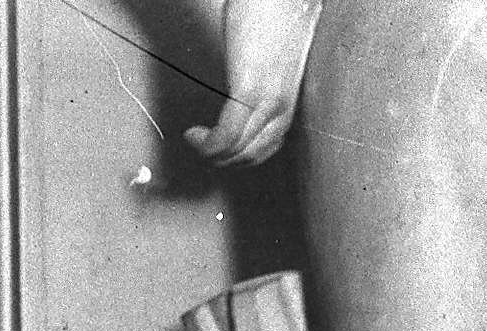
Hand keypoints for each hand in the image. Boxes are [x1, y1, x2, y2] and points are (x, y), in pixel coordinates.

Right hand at [187, 0, 319, 165]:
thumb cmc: (277, 7)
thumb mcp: (280, 50)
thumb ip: (271, 71)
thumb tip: (256, 77)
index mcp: (290, 94)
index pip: (272, 142)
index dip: (246, 154)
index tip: (227, 150)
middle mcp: (282, 102)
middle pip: (254, 152)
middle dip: (227, 160)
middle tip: (205, 150)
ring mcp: (267, 99)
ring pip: (239, 149)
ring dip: (213, 154)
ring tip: (197, 141)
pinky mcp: (248, 91)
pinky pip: (226, 135)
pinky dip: (208, 144)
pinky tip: (195, 135)